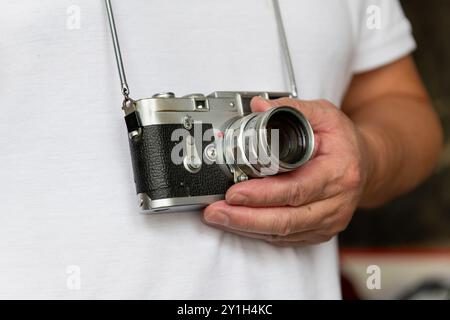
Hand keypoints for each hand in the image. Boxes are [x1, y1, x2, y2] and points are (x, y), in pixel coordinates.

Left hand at [202, 97, 371, 245]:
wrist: (366, 164)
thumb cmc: (344, 142)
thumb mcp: (324, 115)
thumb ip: (292, 108)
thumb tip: (258, 106)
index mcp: (338, 173)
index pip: (296, 189)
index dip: (263, 194)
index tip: (234, 193)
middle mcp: (335, 203)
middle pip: (287, 219)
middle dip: (246, 218)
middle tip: (216, 212)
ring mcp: (328, 221)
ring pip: (284, 232)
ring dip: (248, 227)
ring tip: (220, 217)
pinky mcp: (319, 232)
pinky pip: (286, 239)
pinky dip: (260, 232)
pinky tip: (239, 224)